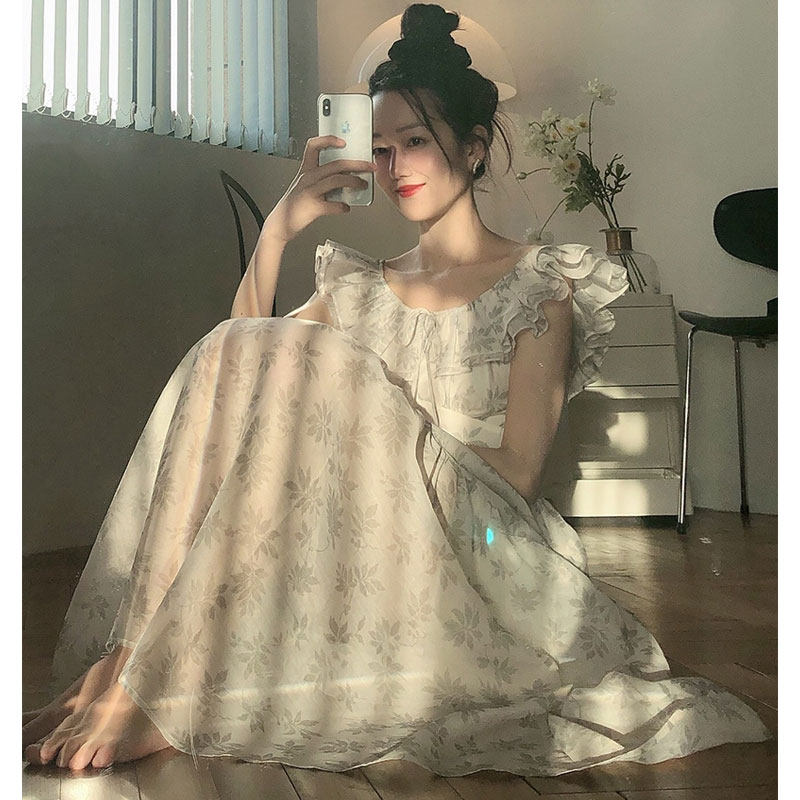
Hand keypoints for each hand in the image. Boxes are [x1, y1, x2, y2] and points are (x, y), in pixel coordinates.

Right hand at [261, 136, 375, 244]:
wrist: (279, 224)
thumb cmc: (294, 207)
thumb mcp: (305, 188)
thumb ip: (323, 183)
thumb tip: (346, 182)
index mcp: (305, 171)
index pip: (314, 146)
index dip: (328, 141)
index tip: (343, 142)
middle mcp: (307, 178)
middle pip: (336, 164)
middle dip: (357, 164)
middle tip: (370, 166)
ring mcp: (310, 191)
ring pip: (337, 180)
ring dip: (354, 181)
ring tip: (363, 185)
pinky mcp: (313, 207)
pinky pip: (333, 204)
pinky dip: (342, 207)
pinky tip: (346, 208)